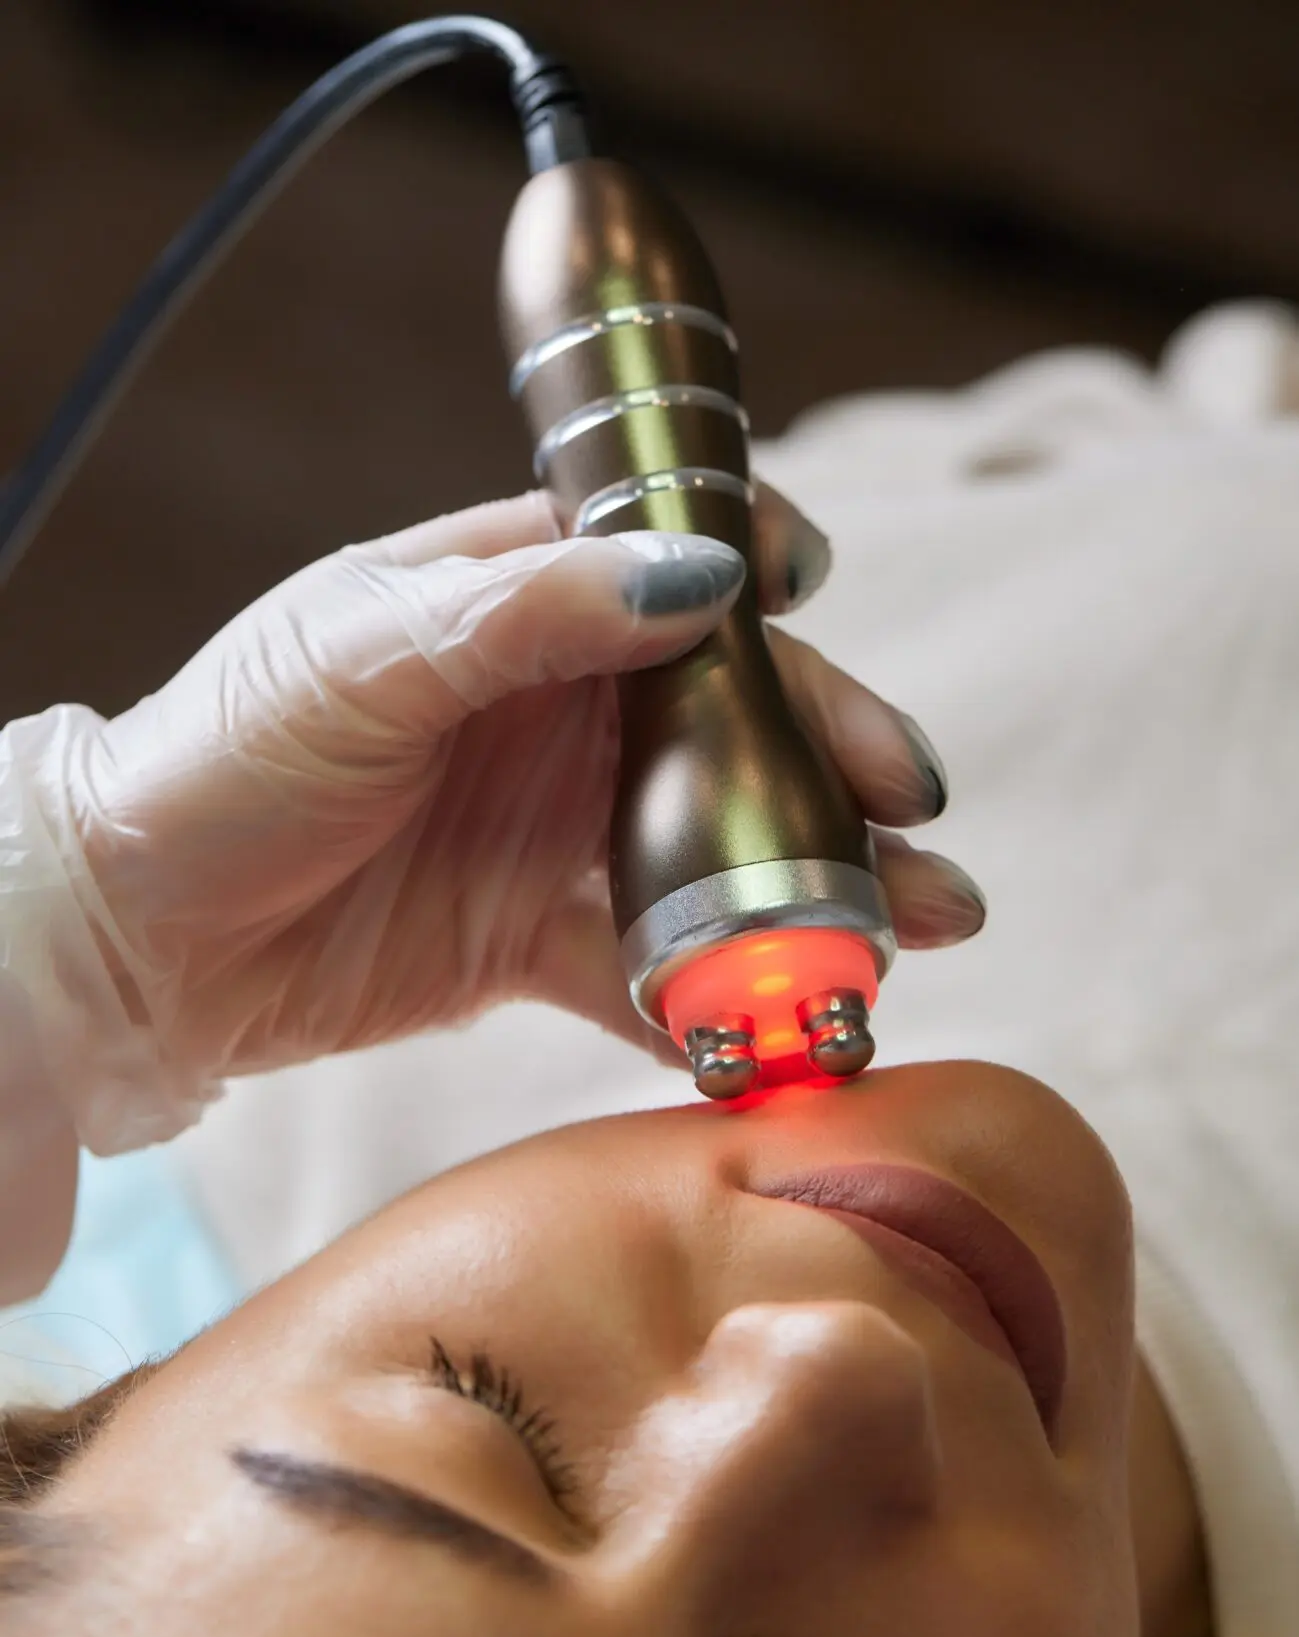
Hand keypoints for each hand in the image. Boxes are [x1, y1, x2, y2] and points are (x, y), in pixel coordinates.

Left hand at [3, 486, 982, 1145]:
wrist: (137, 937)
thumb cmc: (220, 763)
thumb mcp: (361, 657)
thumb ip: (527, 613)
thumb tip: (696, 578)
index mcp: (508, 605)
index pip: (660, 561)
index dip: (751, 563)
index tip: (810, 582)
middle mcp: (550, 710)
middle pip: (728, 720)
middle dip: (833, 759)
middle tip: (910, 810)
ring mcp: (551, 827)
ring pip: (716, 848)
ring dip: (816, 886)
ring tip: (915, 927)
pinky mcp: (533, 936)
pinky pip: (652, 965)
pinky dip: (719, 998)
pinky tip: (788, 1029)